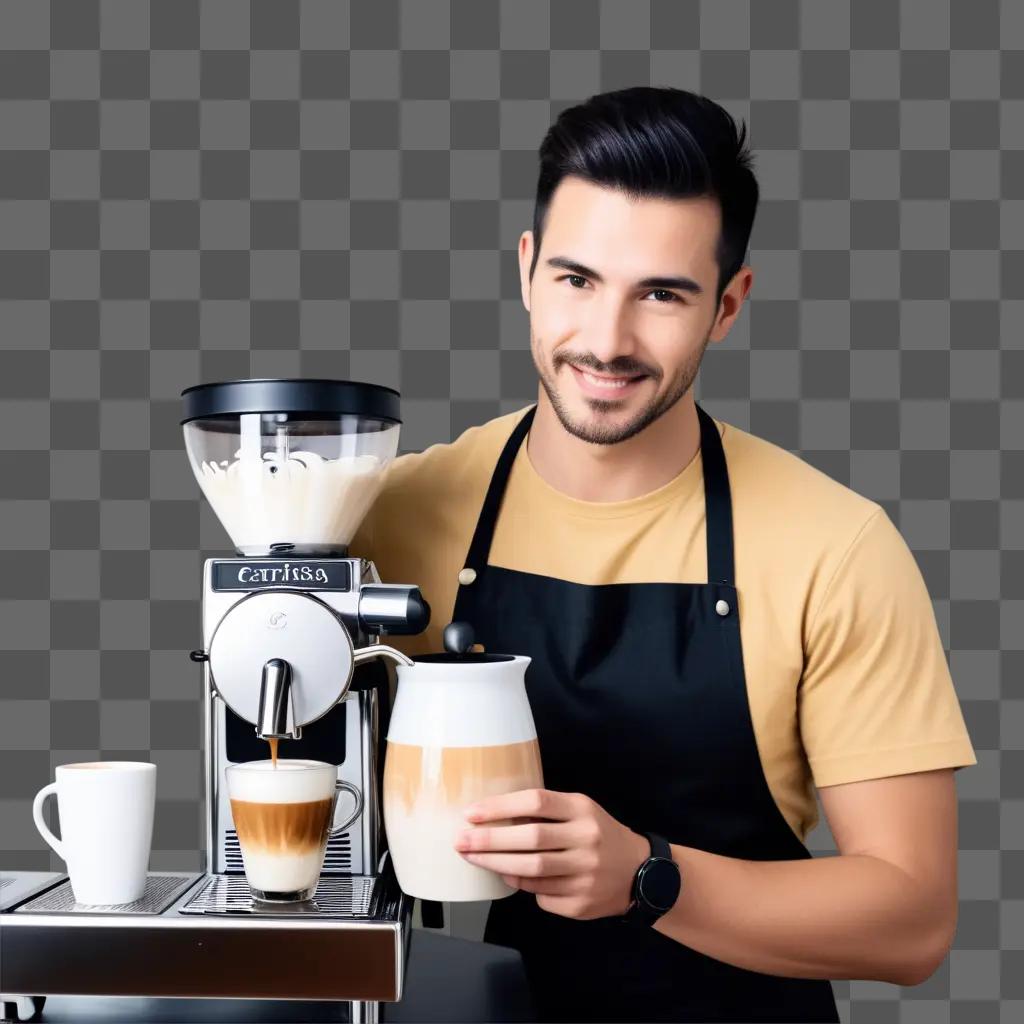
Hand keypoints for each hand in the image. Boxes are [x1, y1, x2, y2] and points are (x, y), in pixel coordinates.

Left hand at [453, 788, 649, 920]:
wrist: (638, 873)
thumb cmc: (598, 835)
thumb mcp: (581, 811)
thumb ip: (546, 812)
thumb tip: (495, 819)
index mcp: (583, 810)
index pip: (536, 802)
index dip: (500, 807)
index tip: (471, 813)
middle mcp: (587, 840)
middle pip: (530, 839)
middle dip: (489, 840)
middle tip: (460, 840)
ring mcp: (585, 874)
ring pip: (531, 870)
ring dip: (495, 864)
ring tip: (472, 857)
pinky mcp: (581, 903)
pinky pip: (540, 895)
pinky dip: (519, 884)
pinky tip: (506, 875)